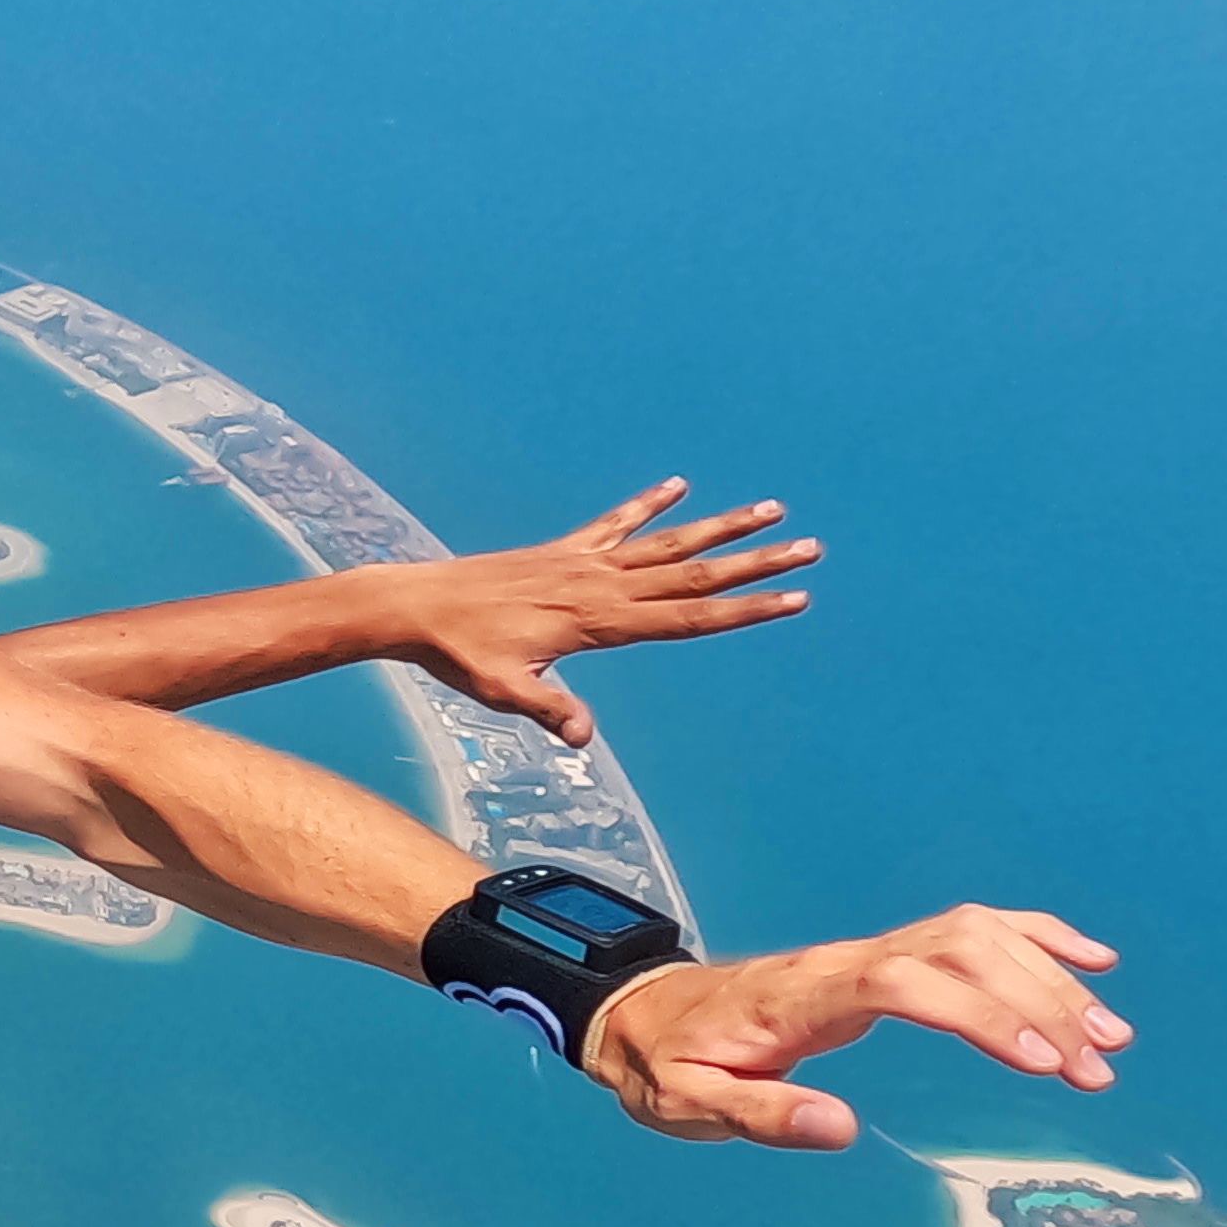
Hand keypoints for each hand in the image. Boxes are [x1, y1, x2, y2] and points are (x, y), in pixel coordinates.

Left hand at [395, 483, 817, 745]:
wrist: (415, 604)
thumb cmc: (459, 653)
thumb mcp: (503, 692)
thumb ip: (549, 710)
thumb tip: (584, 741)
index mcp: (599, 620)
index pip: (690, 618)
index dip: (746, 611)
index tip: (794, 599)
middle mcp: (601, 583)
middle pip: (696, 574)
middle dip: (756, 563)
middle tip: (811, 549)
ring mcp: (584, 561)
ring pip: (669, 542)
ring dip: (721, 526)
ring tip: (771, 509)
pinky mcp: (563, 549)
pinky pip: (616, 522)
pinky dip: (649, 504)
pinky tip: (679, 486)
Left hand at [581, 906, 1128, 1149]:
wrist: (640, 1014)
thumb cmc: (668, 1064)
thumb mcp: (690, 1104)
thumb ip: (762, 1114)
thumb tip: (843, 1129)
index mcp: (803, 997)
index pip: (908, 983)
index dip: (979, 1013)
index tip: (1041, 1060)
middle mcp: (846, 962)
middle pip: (960, 951)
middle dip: (1037, 1001)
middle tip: (1095, 1067)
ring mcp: (867, 952)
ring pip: (975, 937)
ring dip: (1048, 978)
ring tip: (1108, 1039)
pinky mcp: (880, 957)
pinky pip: (966, 931)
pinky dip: (1032, 938)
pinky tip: (1089, 962)